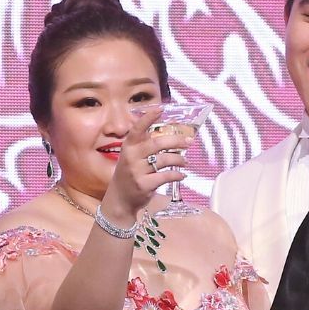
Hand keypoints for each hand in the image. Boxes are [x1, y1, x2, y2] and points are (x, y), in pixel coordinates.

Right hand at [99, 109, 187, 225]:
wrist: (119, 200)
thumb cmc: (129, 175)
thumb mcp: (131, 157)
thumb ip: (144, 145)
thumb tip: (169, 134)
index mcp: (128, 147)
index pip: (138, 129)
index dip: (149, 118)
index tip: (161, 109)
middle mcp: (131, 157)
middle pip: (158, 143)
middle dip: (176, 141)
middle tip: (189, 142)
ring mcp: (137, 171)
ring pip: (165, 160)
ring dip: (179, 159)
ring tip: (184, 161)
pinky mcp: (145, 185)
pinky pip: (166, 176)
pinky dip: (177, 175)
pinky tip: (182, 175)